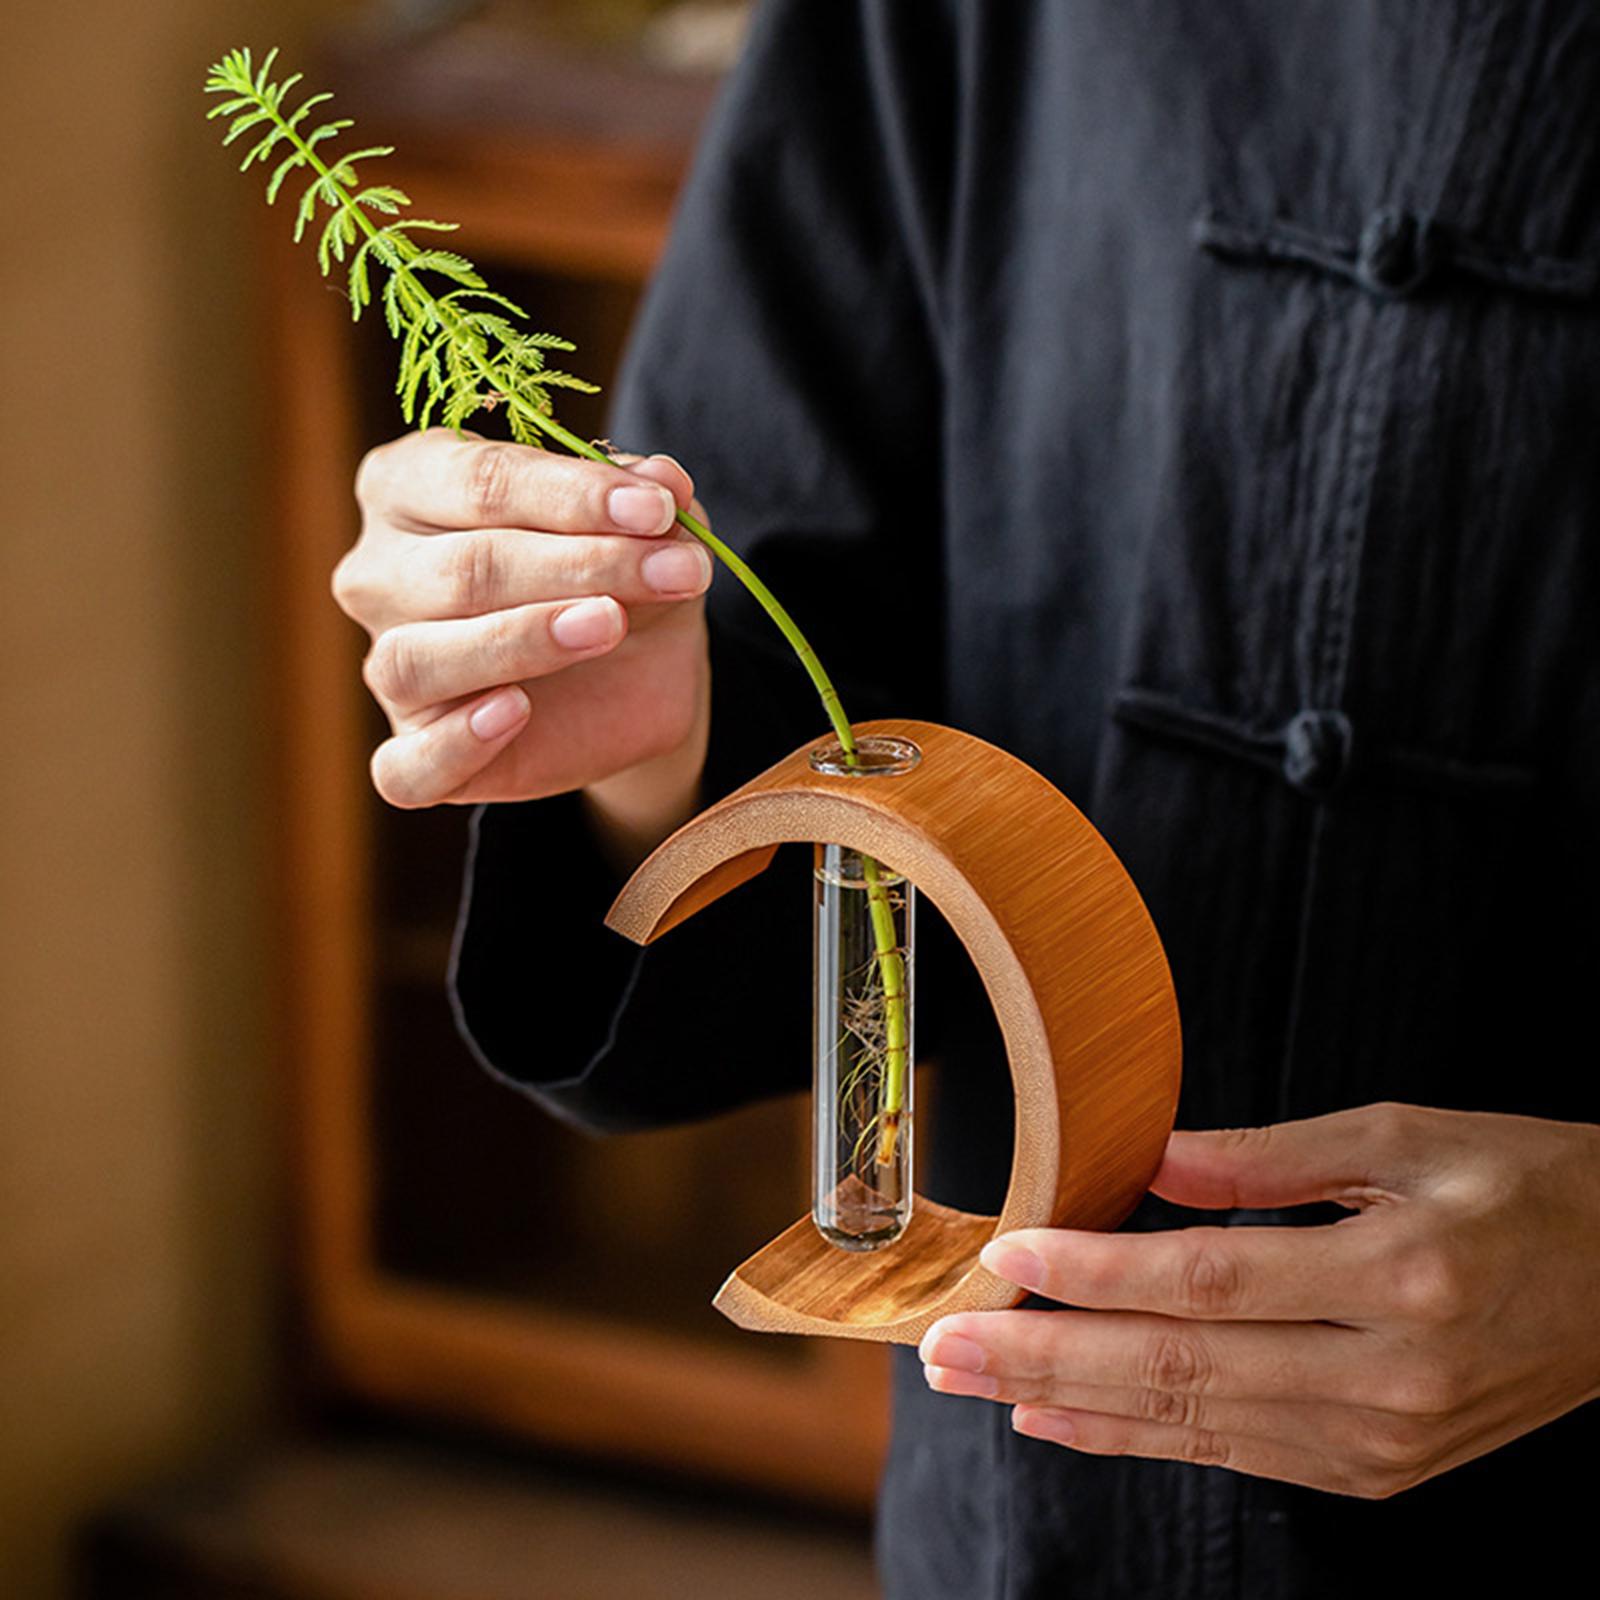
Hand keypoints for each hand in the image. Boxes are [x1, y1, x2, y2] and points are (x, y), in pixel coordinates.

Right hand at [333, 429, 712, 842]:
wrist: (635, 674)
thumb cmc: (617, 574)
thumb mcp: (649, 530)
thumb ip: (648, 500)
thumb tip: (665, 479)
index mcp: (410, 485)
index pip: (482, 480)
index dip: (573, 494)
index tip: (657, 508)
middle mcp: (379, 572)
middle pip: (463, 568)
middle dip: (578, 566)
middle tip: (673, 572)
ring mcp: (386, 664)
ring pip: (422, 658)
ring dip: (523, 640)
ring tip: (611, 625)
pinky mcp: (409, 749)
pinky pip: (406, 765)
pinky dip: (456, 743)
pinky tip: (516, 712)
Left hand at [919, 1103, 1599, 1497]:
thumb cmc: (1530, 1189)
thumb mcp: (1411, 1137)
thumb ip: (1273, 1158)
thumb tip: (1152, 1160)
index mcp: (1397, 1275)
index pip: (1208, 1279)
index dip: (1097, 1272)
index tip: (1008, 1254)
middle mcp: (1386, 1375)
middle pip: (1180, 1368)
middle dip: (1047, 1358)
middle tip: (946, 1345)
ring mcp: (1384, 1440)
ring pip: (1195, 1425)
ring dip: (1072, 1405)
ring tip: (978, 1381)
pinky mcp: (1381, 1470)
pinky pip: (1236, 1455)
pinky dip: (1139, 1440)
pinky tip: (1064, 1424)